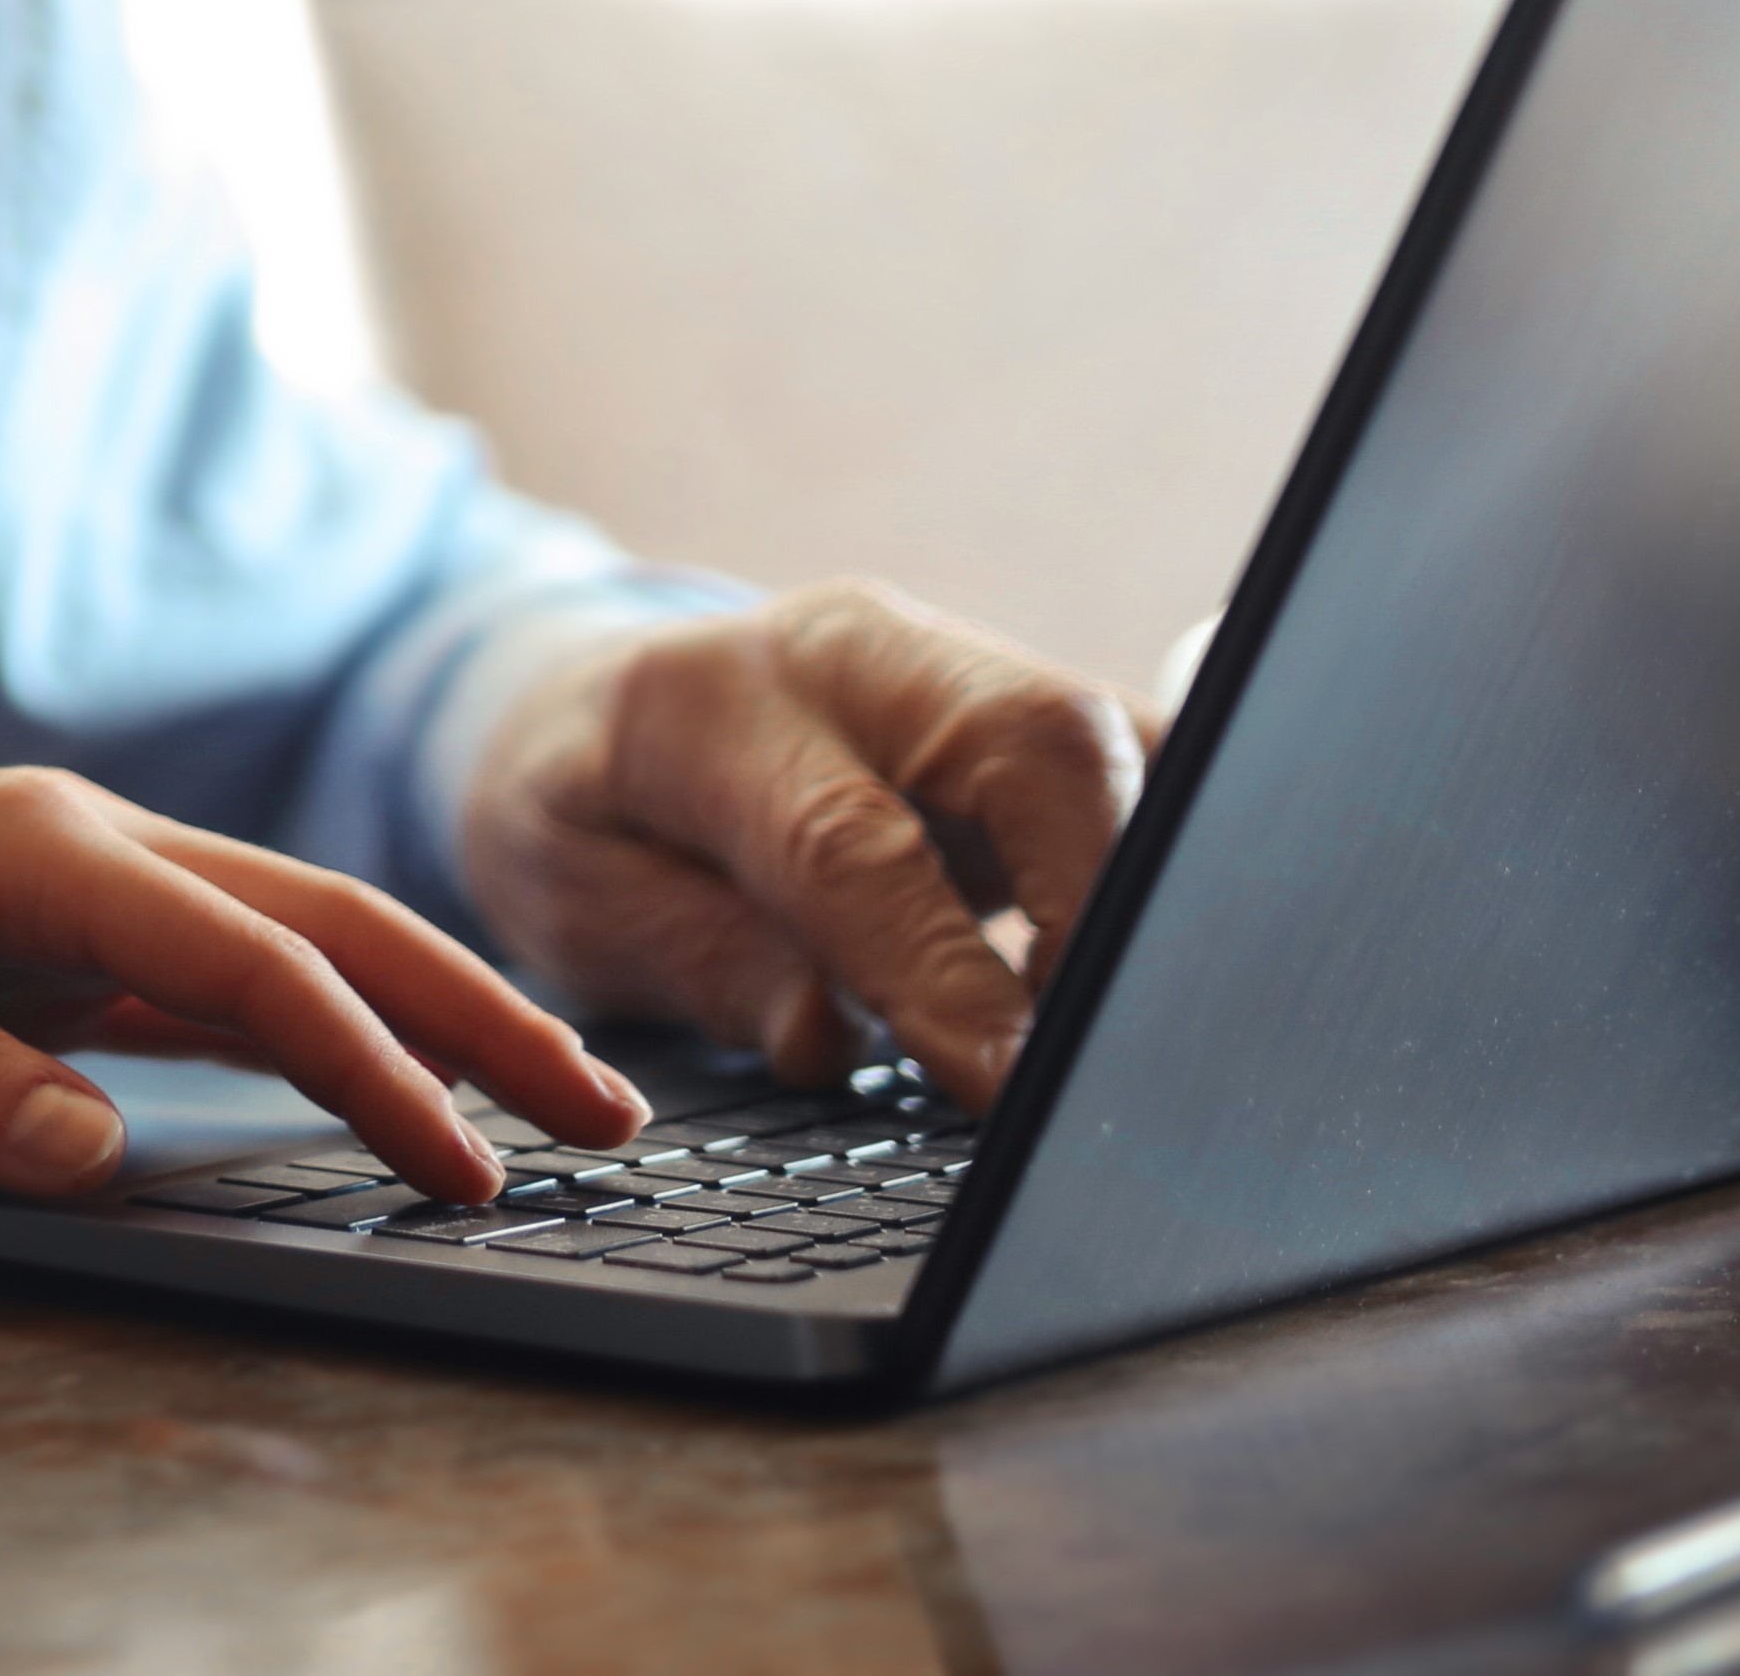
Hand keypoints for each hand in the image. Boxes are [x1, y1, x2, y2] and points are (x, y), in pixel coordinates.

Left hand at [0, 768, 647, 1205]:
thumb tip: (97, 1151)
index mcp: (40, 843)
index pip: (254, 960)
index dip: (372, 1065)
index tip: (465, 1169)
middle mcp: (81, 841)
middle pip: (320, 920)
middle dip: (471, 1011)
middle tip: (610, 1114)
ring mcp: (74, 884)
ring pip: (287, 943)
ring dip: (416, 1017)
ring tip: (542, 1103)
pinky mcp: (52, 936)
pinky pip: (217, 982)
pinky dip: (319, 1029)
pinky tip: (379, 1082)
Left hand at [452, 581, 1150, 1107]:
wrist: (598, 707)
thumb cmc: (584, 814)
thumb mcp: (575, 901)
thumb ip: (702, 961)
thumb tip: (827, 1032)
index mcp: (710, 699)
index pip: (852, 839)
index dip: (942, 970)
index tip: (1006, 1084)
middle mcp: (857, 655)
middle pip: (1036, 742)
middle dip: (1095, 903)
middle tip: (1087, 1057)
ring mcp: (960, 666)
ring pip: (1119, 742)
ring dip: (1149, 886)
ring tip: (1119, 1027)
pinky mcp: (1035, 708)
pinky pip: (1144, 764)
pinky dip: (1165, 865)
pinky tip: (1148, 966)